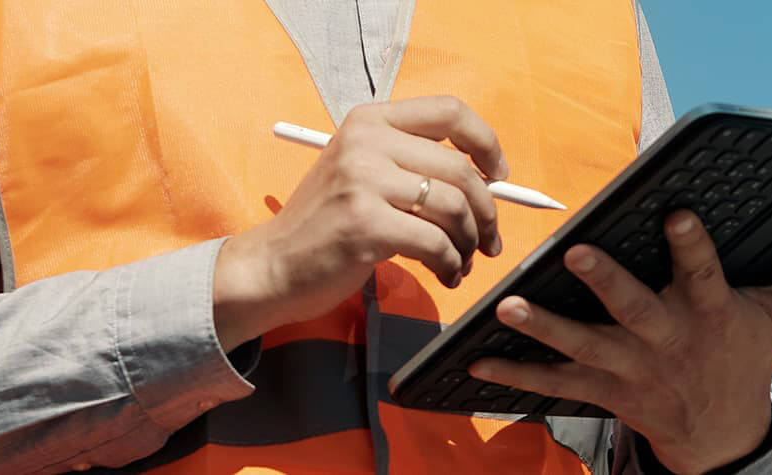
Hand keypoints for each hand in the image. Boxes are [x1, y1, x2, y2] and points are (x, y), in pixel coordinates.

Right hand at [212, 96, 509, 350]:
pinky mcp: (366, 223)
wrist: (273, 265)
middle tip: (488, 240)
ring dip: (469, 242)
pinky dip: (451, 264)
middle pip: (460, 169)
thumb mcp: (364, 173)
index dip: (486, 143)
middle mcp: (366, 141)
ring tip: (462, 262)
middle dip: (486, 211)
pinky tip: (446, 275)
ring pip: (454, 208)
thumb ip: (416, 165)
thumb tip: (490, 183)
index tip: (498, 176)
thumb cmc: (327, 223)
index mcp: (371, 120)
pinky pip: (437, 243)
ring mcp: (364, 180)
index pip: (450, 111)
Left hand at [468, 210, 771, 472]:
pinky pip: (553, 384)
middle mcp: (668, 340)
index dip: (692, 244)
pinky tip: (477, 359)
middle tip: (577, 254)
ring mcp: (632, 368)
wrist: (720, 434)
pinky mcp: (603, 390)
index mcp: (711, 313)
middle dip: (606, 282)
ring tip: (507, 305)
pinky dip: (514, 374)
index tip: (678, 213)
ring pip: (583, 346)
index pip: (703, 273)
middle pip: (634, 309)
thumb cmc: (746, 355)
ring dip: (543, 328)